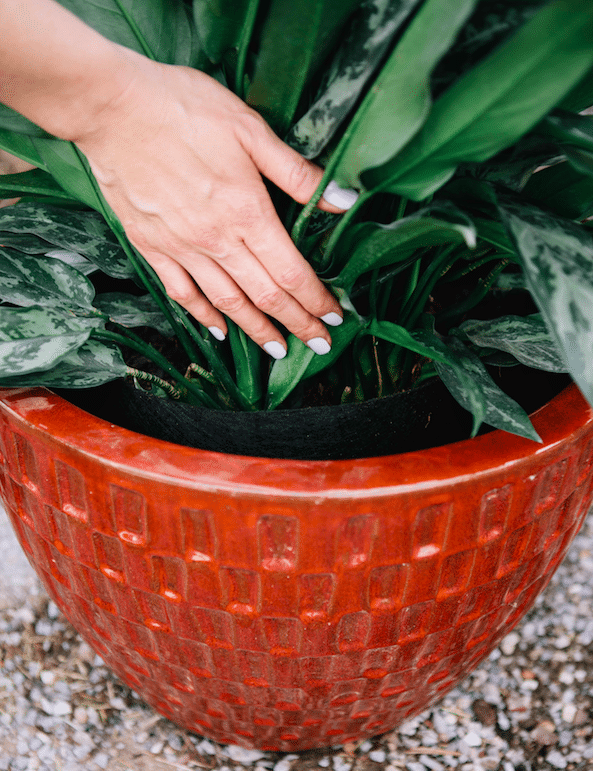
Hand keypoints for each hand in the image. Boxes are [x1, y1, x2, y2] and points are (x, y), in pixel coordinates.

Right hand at [75, 53, 353, 357]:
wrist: (111, 108)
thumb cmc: (184, 109)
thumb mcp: (251, 130)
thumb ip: (297, 173)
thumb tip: (346, 199)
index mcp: (247, 213)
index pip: (292, 272)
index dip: (316, 300)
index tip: (334, 317)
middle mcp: (217, 241)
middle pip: (266, 296)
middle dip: (297, 324)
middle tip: (319, 345)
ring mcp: (181, 249)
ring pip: (227, 303)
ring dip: (256, 330)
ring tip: (278, 349)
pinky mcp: (152, 248)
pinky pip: (182, 293)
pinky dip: (203, 315)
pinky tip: (218, 330)